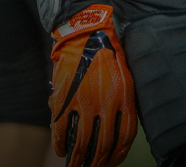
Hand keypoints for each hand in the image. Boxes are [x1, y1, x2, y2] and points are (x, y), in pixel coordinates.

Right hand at [50, 5, 136, 166]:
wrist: (85, 32)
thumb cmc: (107, 52)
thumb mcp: (124, 76)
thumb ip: (123, 102)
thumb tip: (119, 129)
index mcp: (124, 97)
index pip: (125, 138)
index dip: (118, 156)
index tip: (111, 164)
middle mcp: (106, 103)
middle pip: (103, 146)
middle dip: (97, 164)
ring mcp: (84, 103)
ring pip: (82, 144)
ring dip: (78, 161)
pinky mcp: (65, 99)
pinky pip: (62, 131)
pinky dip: (60, 145)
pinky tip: (60, 151)